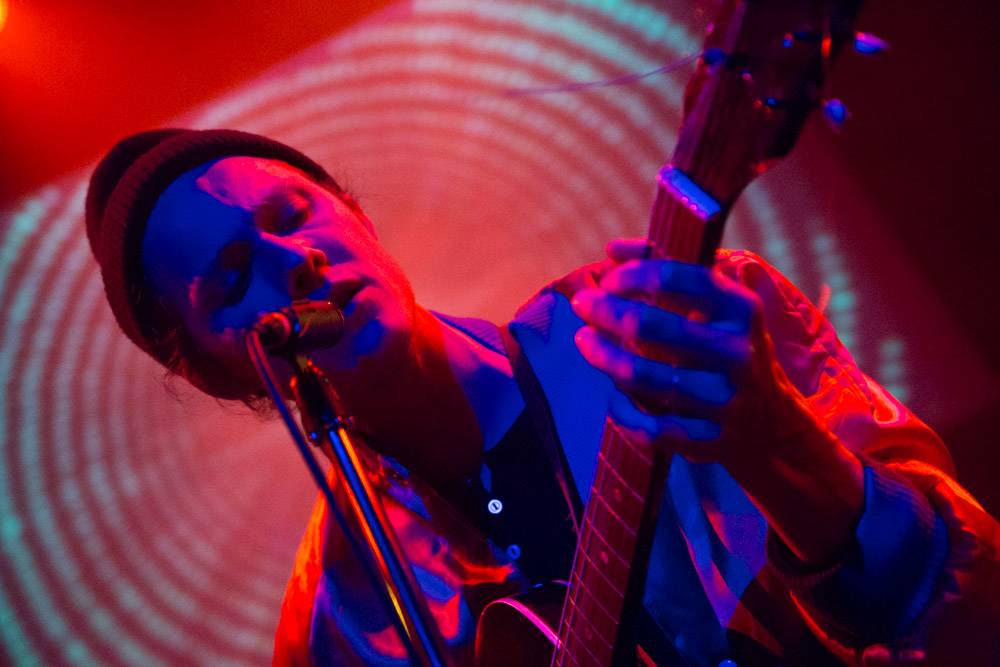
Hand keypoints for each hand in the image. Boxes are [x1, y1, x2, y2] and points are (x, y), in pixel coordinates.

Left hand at [570, 239, 810, 466]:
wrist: (772, 423)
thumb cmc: (729, 348)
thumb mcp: (717, 305)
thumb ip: (668, 269)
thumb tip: (614, 249)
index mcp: (741, 310)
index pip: (676, 279)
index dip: (632, 276)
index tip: (608, 280)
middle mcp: (736, 352)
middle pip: (650, 326)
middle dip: (605, 312)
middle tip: (582, 305)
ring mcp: (724, 400)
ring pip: (642, 376)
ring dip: (602, 356)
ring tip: (585, 341)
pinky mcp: (709, 439)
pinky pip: (649, 426)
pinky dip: (622, 410)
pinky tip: (612, 395)